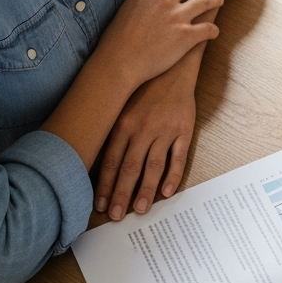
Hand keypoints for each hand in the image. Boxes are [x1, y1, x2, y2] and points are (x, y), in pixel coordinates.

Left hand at [94, 62, 196, 220]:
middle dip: (122, 194)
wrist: (176, 66)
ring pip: (153, 166)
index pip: (112, 162)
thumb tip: (96, 160)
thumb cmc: (145, 87)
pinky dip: (173, 176)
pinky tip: (167, 192)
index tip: (100, 205)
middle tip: (117, 216)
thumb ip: (113, 131)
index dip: (105, 186)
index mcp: (125, 124)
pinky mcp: (185, 129)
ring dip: (146, 190)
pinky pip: (179, 157)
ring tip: (141, 210)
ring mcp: (166, 130)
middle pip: (131, 168)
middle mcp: (144, 129)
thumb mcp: (123, 105)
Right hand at [96, 0, 221, 91]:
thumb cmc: (116, 42)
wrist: (118, 64)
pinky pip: (208, 28)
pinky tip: (214, 32)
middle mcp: (164, 0)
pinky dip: (213, 30)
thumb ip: (142, 1)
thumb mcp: (125, 9)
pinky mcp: (186, 36)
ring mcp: (177, 17)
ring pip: (205, 0)